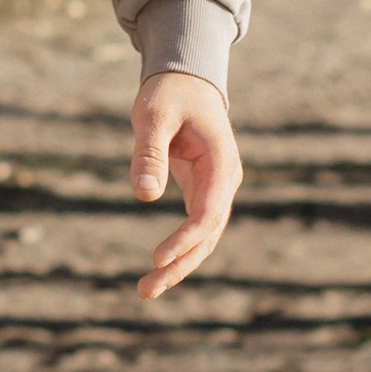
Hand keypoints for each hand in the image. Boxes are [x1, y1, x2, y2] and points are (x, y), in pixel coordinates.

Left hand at [130, 70, 241, 301]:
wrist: (188, 81)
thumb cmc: (170, 94)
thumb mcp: (153, 115)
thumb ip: (148, 153)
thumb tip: (144, 195)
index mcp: (221, 161)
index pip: (208, 212)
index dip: (185, 239)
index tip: (157, 258)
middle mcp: (225, 180)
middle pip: (209, 234)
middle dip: (180, 265)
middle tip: (145, 291)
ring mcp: (217, 187)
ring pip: (205, 236)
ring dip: (180, 263)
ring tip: (146, 290)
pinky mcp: (204, 190)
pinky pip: (196, 226)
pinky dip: (180, 248)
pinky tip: (159, 267)